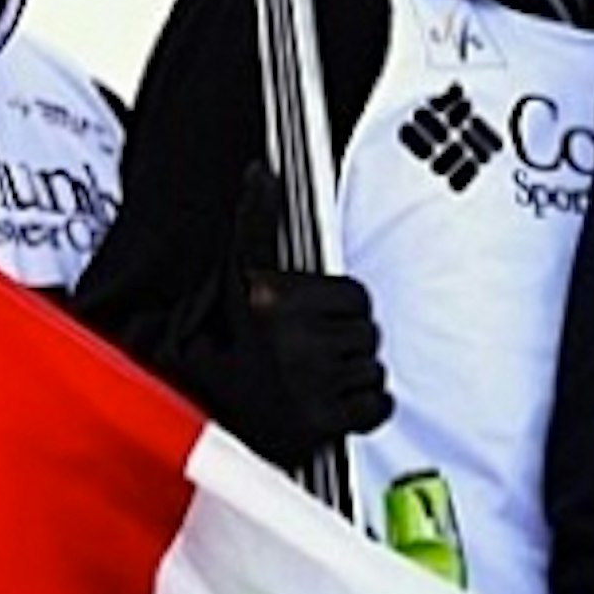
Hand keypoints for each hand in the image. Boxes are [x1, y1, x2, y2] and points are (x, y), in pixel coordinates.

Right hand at [235, 163, 392, 456]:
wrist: (216, 423)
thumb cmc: (235, 349)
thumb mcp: (242, 282)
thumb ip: (256, 223)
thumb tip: (259, 170)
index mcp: (273, 301)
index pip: (356, 297)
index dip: (339, 310)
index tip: (312, 323)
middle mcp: (291, 339)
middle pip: (369, 333)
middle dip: (346, 344)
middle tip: (311, 357)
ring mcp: (308, 382)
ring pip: (373, 368)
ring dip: (352, 377)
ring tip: (316, 381)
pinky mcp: (323, 422)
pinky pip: (377, 404)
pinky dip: (363, 409)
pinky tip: (331, 405)